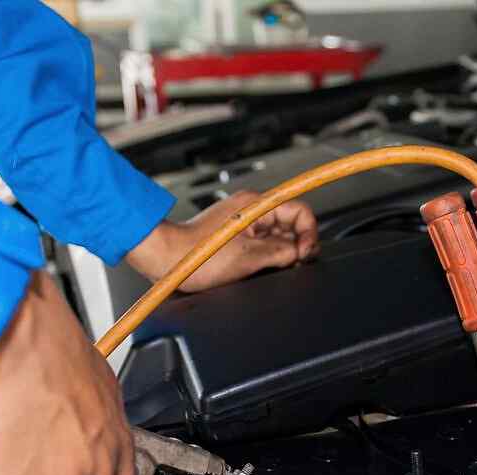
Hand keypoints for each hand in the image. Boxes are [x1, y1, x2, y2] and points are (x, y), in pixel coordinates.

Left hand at [126, 191, 318, 291]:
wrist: (167, 259)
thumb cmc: (196, 256)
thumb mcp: (248, 257)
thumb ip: (282, 252)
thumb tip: (300, 252)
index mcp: (256, 205)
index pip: (301, 211)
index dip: (309, 234)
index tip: (304, 255)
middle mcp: (251, 209)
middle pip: (291, 224)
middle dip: (296, 245)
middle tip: (291, 264)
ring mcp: (243, 222)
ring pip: (278, 236)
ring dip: (280, 252)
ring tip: (268, 266)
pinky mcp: (236, 235)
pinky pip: (262, 243)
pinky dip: (266, 255)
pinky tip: (258, 267)